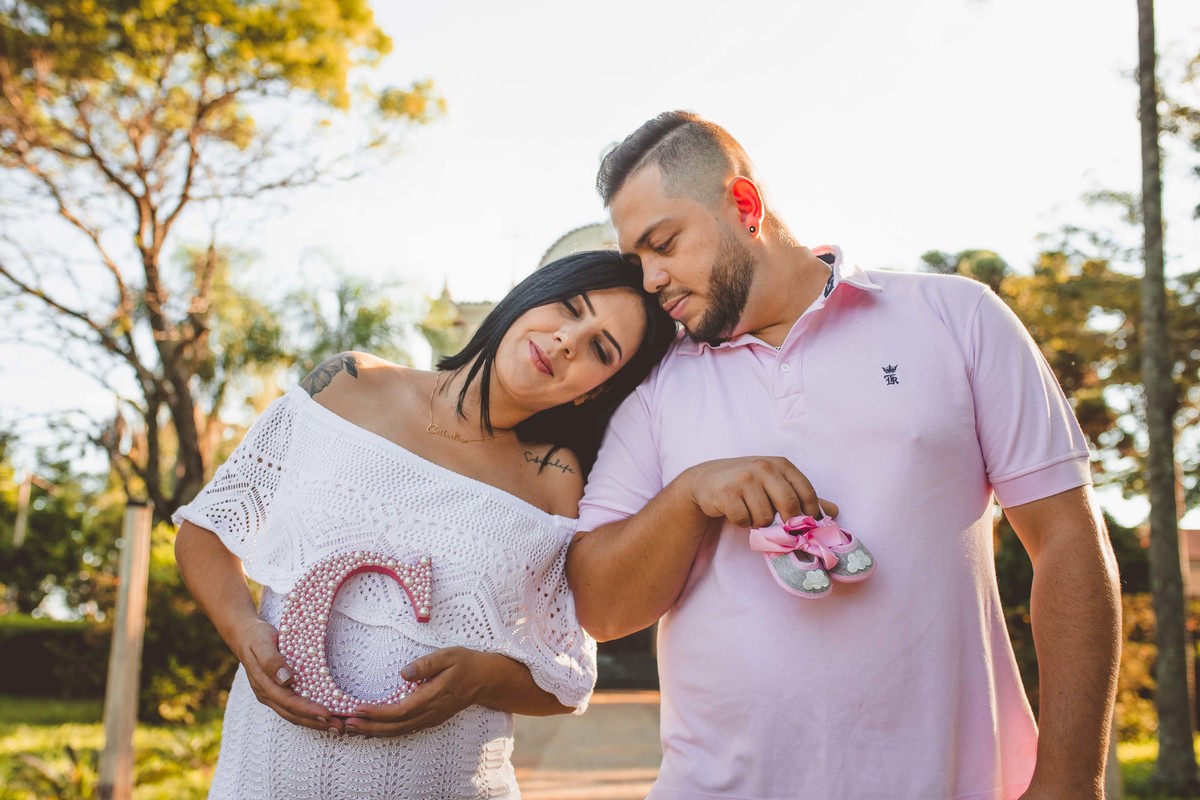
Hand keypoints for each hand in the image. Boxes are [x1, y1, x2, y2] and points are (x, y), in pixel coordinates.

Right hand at [233, 618, 340, 733]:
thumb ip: (271, 661)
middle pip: (293, 714)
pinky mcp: (278, 693)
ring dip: (316, 723)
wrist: (245, 635)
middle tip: (340, 727)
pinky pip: (295, 708)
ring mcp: (272, 696)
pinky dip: (310, 714)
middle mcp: (268, 694)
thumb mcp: (262, 643)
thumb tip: (286, 679)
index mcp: (264, 684)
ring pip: (294, 715)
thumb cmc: (257, 637)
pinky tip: (325, 717)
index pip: (289, 702)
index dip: (308, 710)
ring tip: (338, 727)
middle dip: (316, 723)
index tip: (327, 714)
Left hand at [345, 646, 491, 737]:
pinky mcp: (430, 718)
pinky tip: (373, 729)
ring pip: (399, 731)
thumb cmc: (466, 663)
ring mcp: (431, 718)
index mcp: (433, 696)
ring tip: (352, 728)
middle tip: (346, 723)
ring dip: (375, 732)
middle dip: (369, 727)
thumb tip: (403, 673)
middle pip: (395, 727)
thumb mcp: (449, 655)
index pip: (400, 710)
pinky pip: (405, 729)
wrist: (486, 679)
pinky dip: (386, 731)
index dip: (377, 713)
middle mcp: (430, 712)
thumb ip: (426, 664)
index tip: (358, 708)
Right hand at [677, 456, 837, 528]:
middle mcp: (764, 467)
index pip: (807, 492)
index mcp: (781, 464)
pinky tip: (735, 511)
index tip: (804, 525)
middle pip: (789, 505)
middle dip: (786, 522)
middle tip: (778, 526)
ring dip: (758, 522)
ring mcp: (745, 479)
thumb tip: (834, 512)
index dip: (809, 514)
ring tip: (750, 511)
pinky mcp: (727, 493)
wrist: (706, 481)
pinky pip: (744, 520)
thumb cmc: (747, 483)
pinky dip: (741, 522)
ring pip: (765, 517)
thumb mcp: (776, 484)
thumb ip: (804, 497)